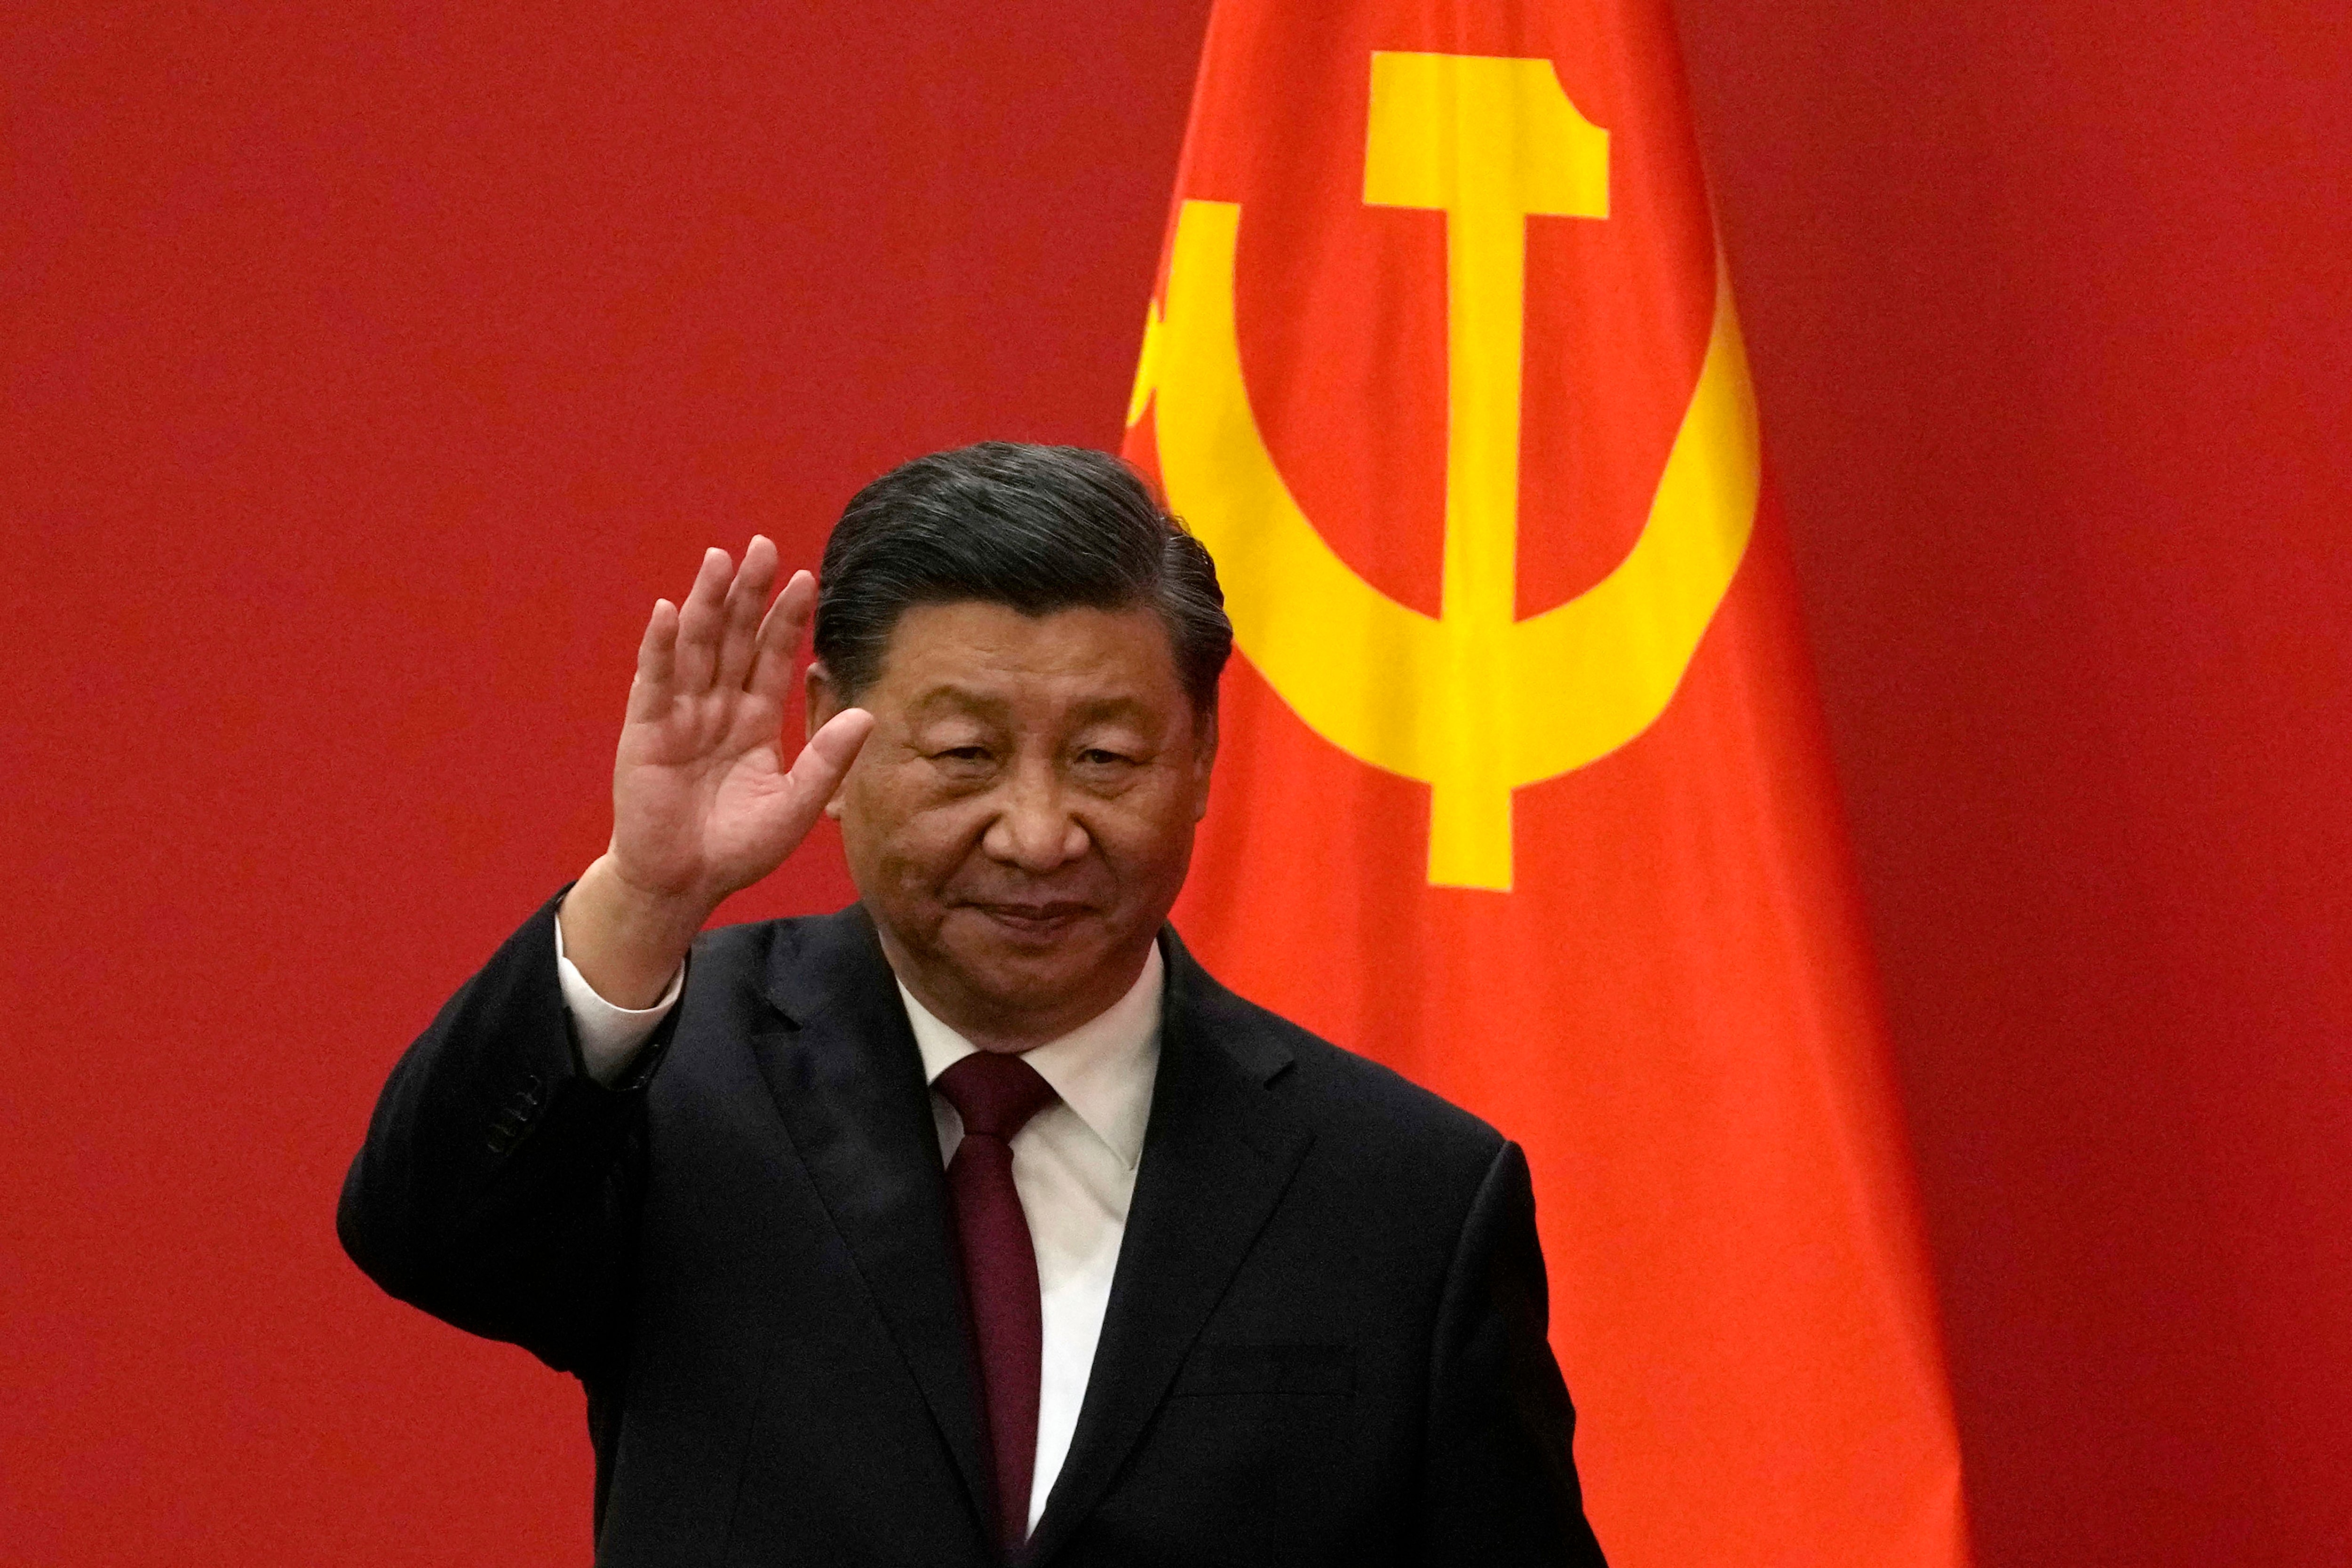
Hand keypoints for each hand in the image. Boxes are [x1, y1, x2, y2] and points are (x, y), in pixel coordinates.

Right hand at [560, 538, 874, 1006]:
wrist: (682, 883)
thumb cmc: (737, 847)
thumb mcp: (795, 806)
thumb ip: (827, 761)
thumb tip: (868, 714)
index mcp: (755, 720)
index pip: (773, 656)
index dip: (786, 618)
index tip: (805, 578)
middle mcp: (717, 707)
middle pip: (735, 638)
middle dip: (748, 593)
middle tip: (763, 546)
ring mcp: (679, 715)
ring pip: (697, 647)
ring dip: (707, 602)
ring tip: (721, 559)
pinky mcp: (646, 731)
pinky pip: (655, 681)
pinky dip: (661, 646)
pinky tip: (671, 611)